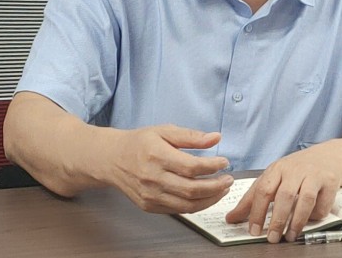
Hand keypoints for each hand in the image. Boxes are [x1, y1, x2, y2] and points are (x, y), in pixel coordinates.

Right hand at [107, 125, 233, 213]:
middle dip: (216, 186)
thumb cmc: (139, 142)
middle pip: (191, 189)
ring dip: (210, 199)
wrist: (112, 159)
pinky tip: (205, 196)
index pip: (191, 167)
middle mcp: (153, 178)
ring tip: (221, 189)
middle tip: (228, 179)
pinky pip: (178, 210)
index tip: (224, 162)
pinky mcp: (149, 206)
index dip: (212, 166)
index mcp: (157, 156)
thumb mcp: (164, 130)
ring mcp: (150, 195)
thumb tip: (215, 138)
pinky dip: (195, 205)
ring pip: (187, 204)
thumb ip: (191, 136)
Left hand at [225, 147, 339, 242]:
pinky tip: (309, 222)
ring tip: (290, 236)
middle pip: (284, 195)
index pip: (263, 189)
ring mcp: (313, 174)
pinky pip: (322, 202)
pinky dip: (315, 215)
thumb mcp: (272, 179)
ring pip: (305, 199)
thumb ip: (252, 199)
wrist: (327, 156)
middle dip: (277, 219)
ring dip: (297, 220)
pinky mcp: (330, 181)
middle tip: (272, 238)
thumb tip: (231, 218)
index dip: (257, 211)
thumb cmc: (295, 171)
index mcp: (277, 169)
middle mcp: (294, 170)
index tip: (254, 230)